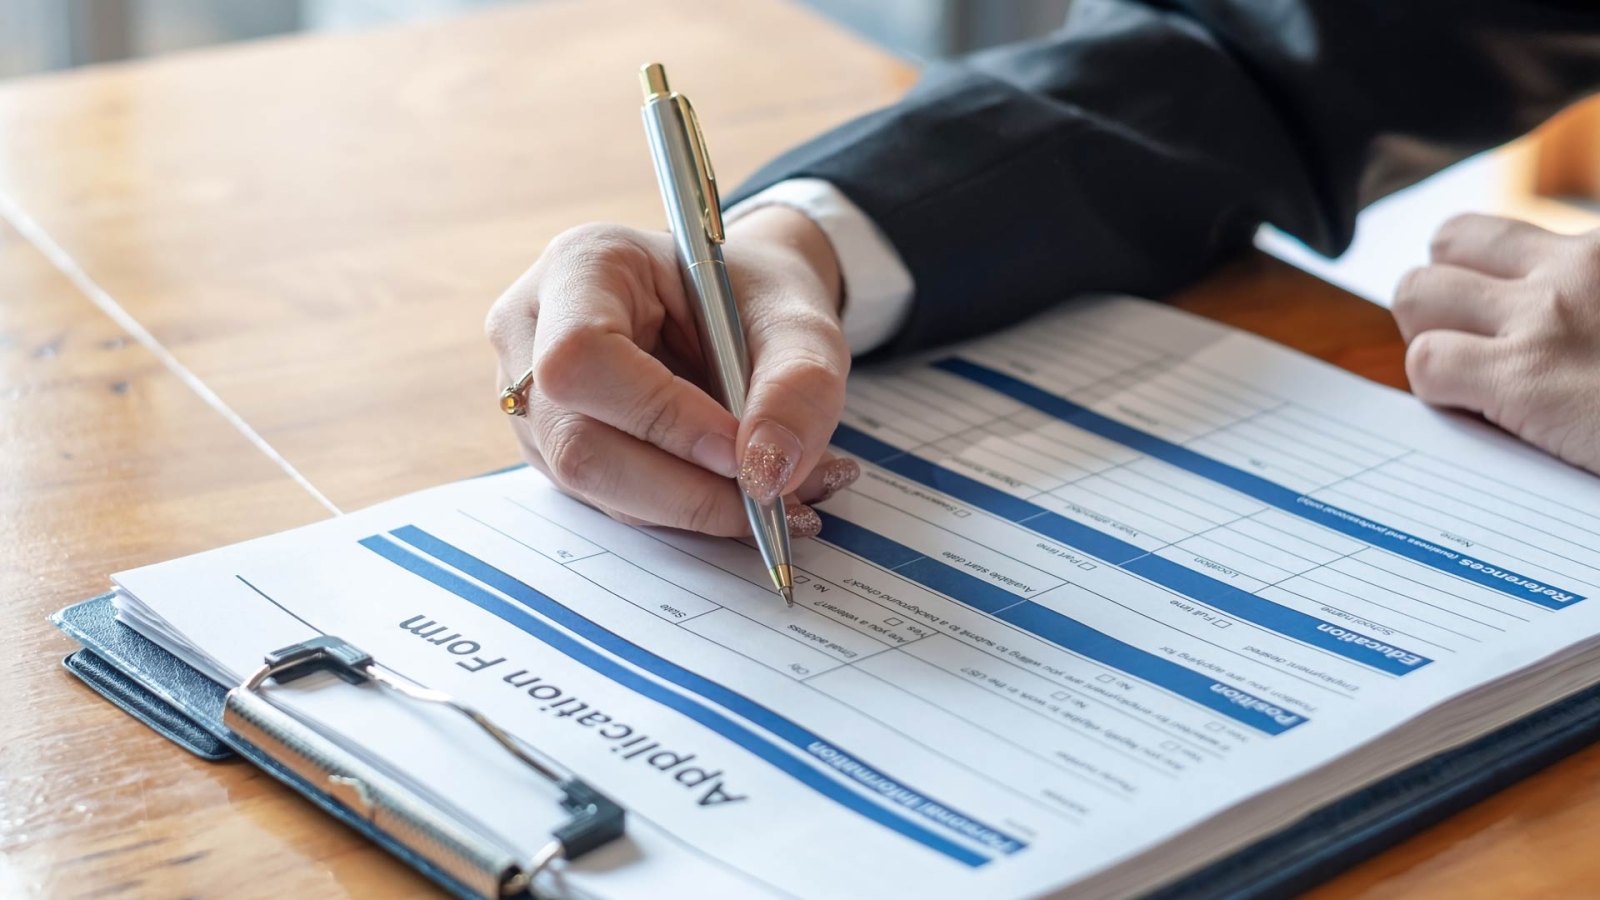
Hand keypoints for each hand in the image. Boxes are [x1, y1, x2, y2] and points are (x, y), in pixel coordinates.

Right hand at [485, 206, 859, 537]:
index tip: (739, 449)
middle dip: (681, 488)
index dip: (659, 415)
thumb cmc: (756, 297)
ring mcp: (535, 400)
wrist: (739, 307)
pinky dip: (685, 510)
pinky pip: (611, 501)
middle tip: (767, 498)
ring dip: (692, 506)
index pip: (583, 357)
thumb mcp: (799, 319)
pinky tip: (740, 492)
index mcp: (580, 267)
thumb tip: (765, 472)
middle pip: (576, 442)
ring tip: (778, 492)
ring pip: (594, 485)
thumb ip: (798, 384)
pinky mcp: (556, 449)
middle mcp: (532, 333)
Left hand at [1393, 213, 1599, 471]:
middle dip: (1443, 293)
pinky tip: (1486, 416)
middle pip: (1451, 240)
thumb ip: (1587, 301)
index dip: (1489, 276)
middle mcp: (1580, 264)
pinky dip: (1439, 393)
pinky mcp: (1527, 378)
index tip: (1502, 316)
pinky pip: (1426, 364)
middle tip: (1475, 344)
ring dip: (1427, 337)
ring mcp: (1548, 317)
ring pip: (1416, 292)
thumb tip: (1548, 322)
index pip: (1506, 235)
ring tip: (1471, 377)